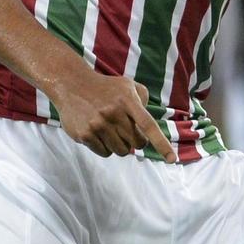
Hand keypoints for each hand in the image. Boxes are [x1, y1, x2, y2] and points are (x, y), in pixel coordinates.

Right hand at [50, 70, 176, 161]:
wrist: (72, 85)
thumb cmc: (106, 87)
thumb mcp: (128, 85)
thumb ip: (143, 100)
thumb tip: (147, 124)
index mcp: (127, 100)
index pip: (148, 126)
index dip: (161, 144)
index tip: (172, 159)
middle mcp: (114, 113)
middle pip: (136, 143)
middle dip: (135, 141)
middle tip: (127, 131)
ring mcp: (98, 125)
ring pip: (121, 151)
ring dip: (120, 145)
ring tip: (111, 131)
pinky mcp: (85, 135)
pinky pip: (105, 153)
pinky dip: (106, 148)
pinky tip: (99, 134)